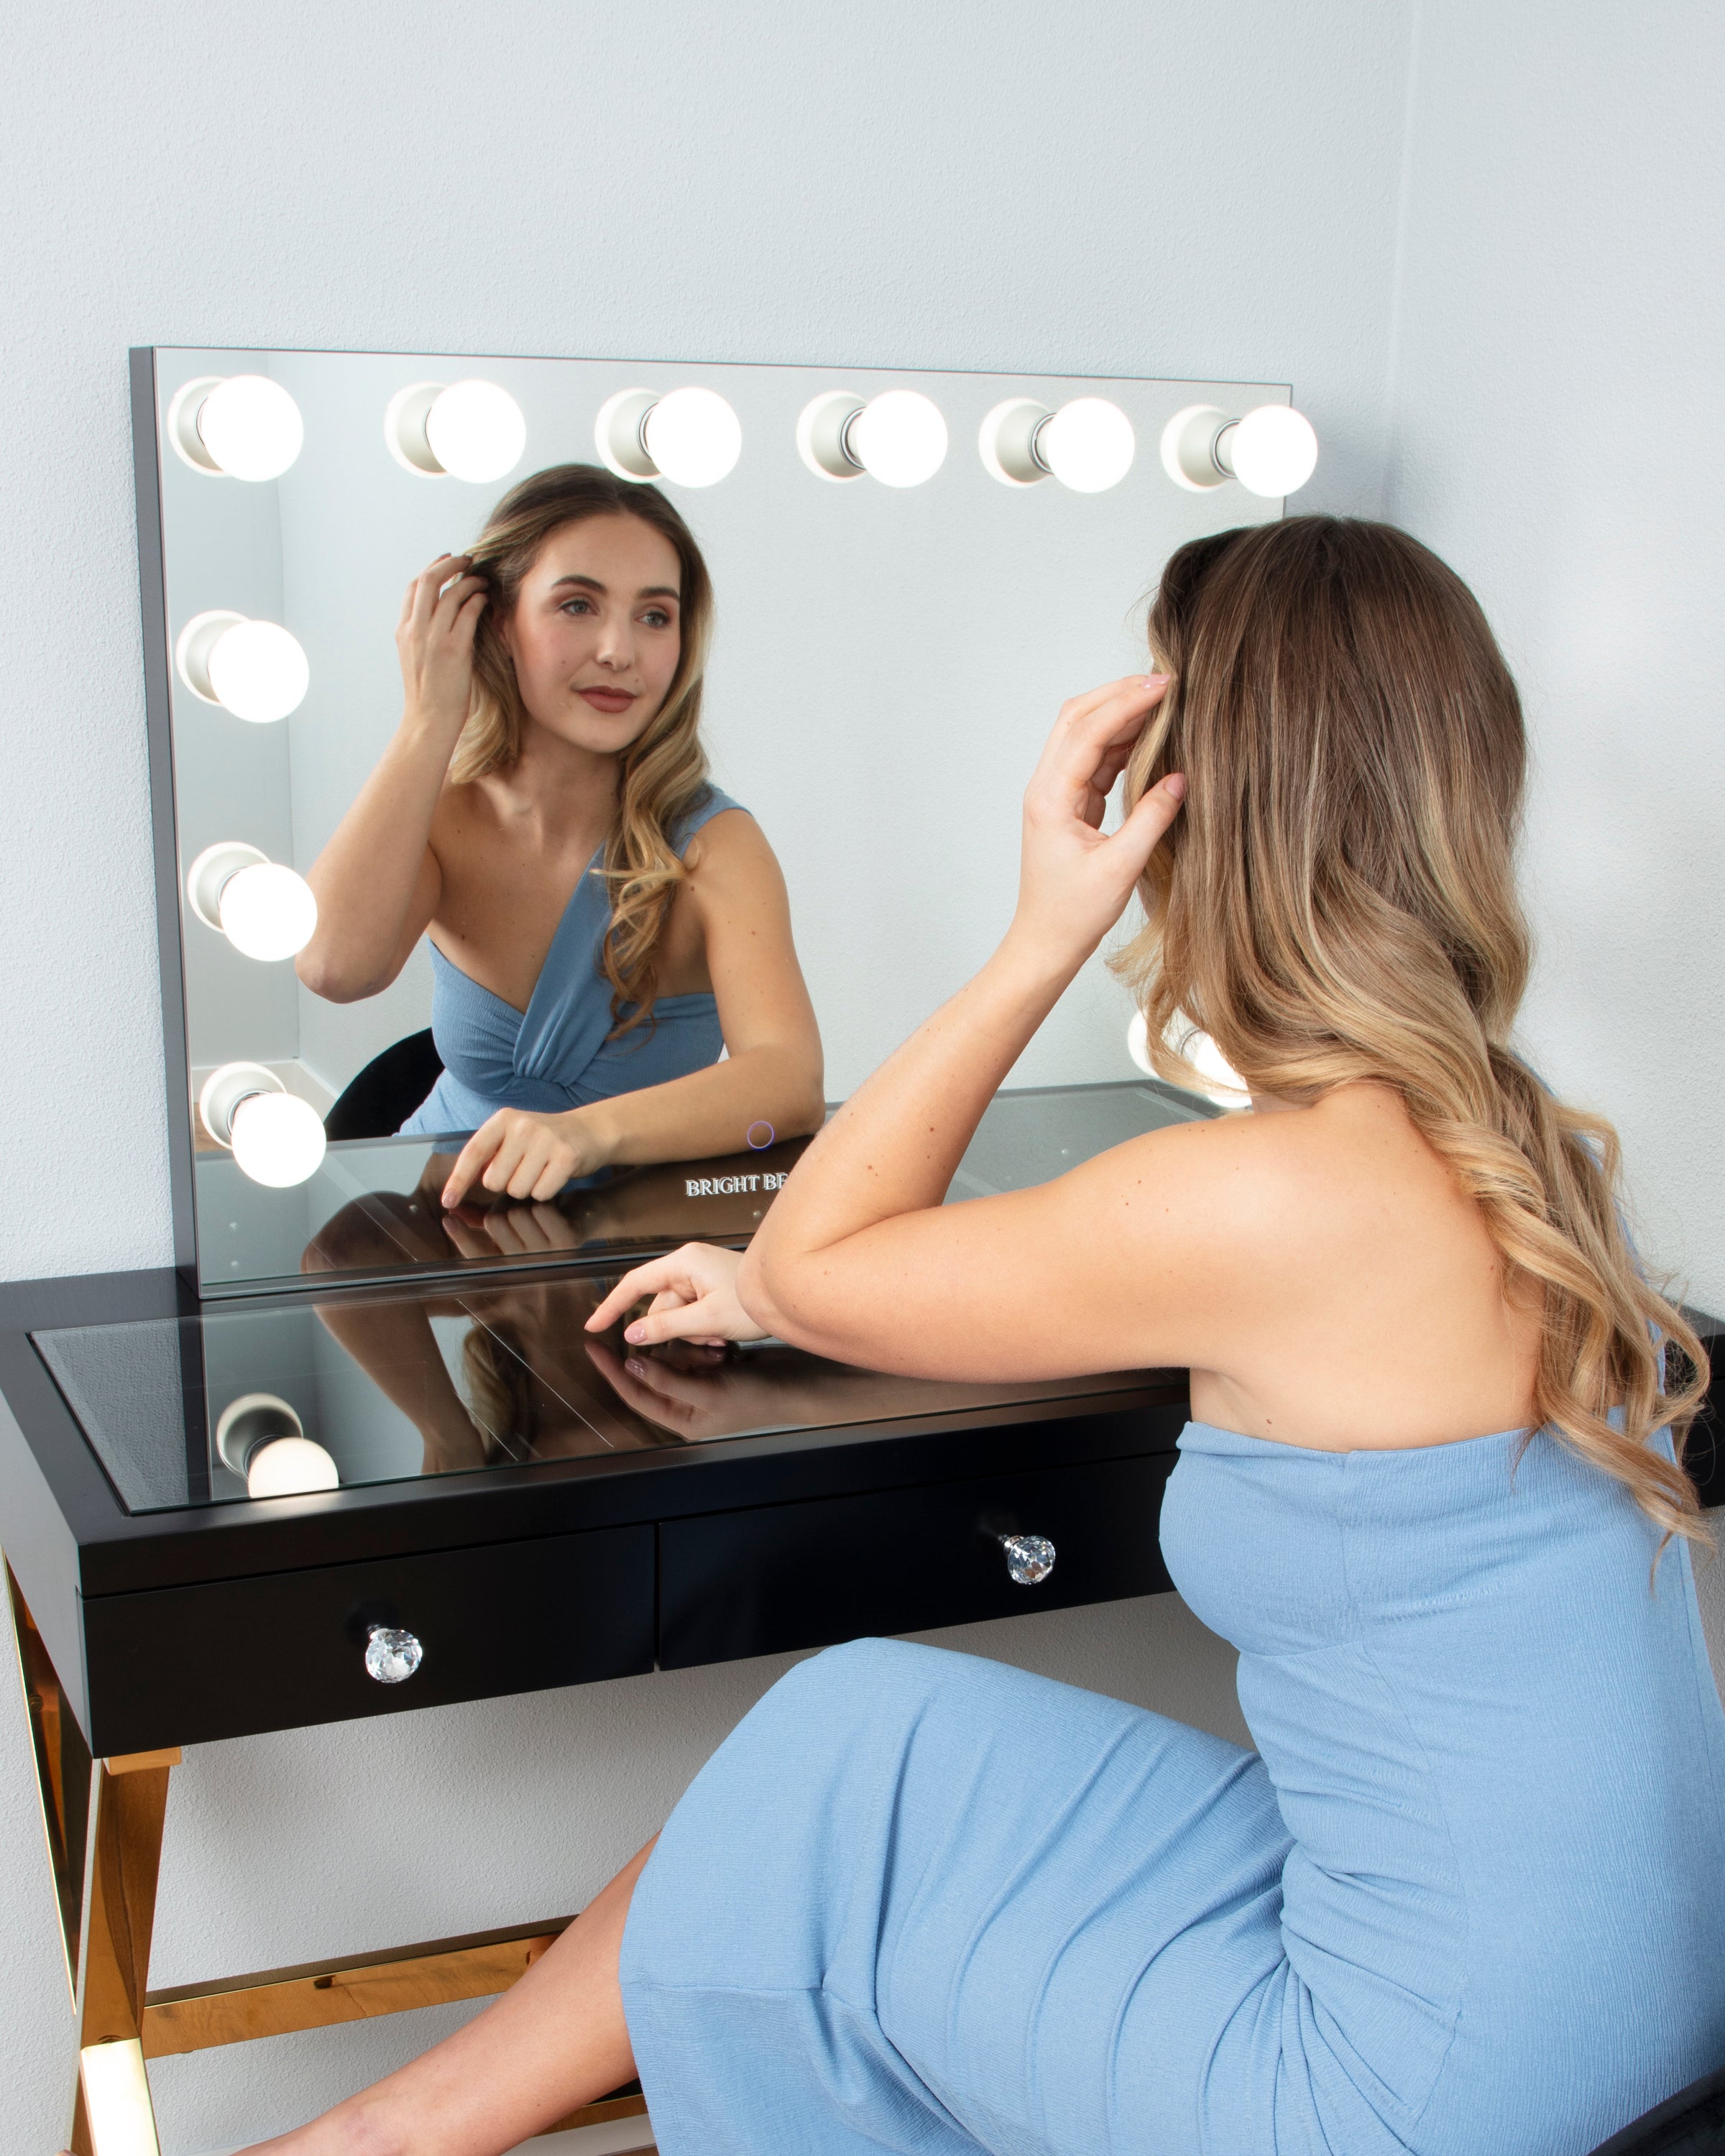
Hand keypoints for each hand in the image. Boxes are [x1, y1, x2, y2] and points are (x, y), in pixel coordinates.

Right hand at [396, 553, 487, 743]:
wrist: (429, 720)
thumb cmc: (428, 694)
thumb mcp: (415, 658)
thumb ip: (420, 634)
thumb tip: (439, 614)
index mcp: (403, 631)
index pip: (413, 588)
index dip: (431, 569)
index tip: (446, 563)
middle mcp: (415, 630)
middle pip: (428, 580)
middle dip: (449, 564)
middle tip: (467, 560)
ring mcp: (434, 638)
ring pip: (451, 593)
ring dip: (469, 581)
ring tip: (482, 580)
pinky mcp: (454, 649)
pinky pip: (468, 612)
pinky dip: (478, 600)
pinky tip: (485, 599)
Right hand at [439, 1198, 583, 1262]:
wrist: (589, 1216)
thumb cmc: (545, 1218)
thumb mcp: (512, 1220)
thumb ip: (480, 1219)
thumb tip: (451, 1211)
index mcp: (512, 1267)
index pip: (476, 1256)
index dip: (461, 1237)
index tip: (449, 1219)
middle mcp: (528, 1269)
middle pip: (494, 1223)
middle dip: (502, 1203)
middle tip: (517, 1200)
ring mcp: (548, 1258)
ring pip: (516, 1213)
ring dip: (524, 1199)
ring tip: (535, 1203)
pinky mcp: (567, 1243)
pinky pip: (539, 1208)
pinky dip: (543, 1199)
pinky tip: (552, 1204)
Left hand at [440, 1108, 602, 1207]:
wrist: (588, 1131)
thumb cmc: (541, 1141)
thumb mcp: (512, 1139)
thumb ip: (486, 1159)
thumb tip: (455, 1193)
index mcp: (503, 1120)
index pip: (473, 1153)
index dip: (458, 1180)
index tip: (448, 1201)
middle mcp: (523, 1126)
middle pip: (495, 1181)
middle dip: (505, 1184)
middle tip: (523, 1169)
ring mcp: (546, 1140)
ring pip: (517, 1190)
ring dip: (527, 1189)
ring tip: (540, 1170)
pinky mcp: (566, 1157)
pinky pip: (541, 1193)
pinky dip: (545, 1191)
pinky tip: (554, 1175)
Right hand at [585, 1242, 767, 1347]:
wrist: (790, 1297)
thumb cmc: (755, 1302)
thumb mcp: (708, 1319)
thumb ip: (667, 1327)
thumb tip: (633, 1333)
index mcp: (684, 1263)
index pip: (635, 1283)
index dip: (612, 1305)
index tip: (594, 1325)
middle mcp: (689, 1265)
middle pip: (659, 1306)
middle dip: (676, 1329)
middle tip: (706, 1337)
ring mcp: (700, 1276)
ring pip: (676, 1314)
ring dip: (693, 1331)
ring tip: (719, 1335)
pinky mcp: (710, 1286)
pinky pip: (692, 1313)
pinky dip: (703, 1327)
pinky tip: (723, 1332)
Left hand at [1005, 675, 1183, 976]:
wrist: (1046, 942)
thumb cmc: (1074, 913)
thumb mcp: (1121, 868)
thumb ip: (1152, 819)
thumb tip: (1180, 778)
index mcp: (1050, 797)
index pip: (1089, 732)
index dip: (1127, 703)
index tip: (1164, 685)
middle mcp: (1046, 787)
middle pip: (1077, 718)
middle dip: (1119, 693)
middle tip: (1165, 680)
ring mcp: (1056, 792)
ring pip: (1085, 734)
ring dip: (1120, 713)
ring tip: (1163, 699)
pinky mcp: (1070, 803)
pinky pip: (1095, 759)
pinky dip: (1122, 741)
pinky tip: (1151, 734)